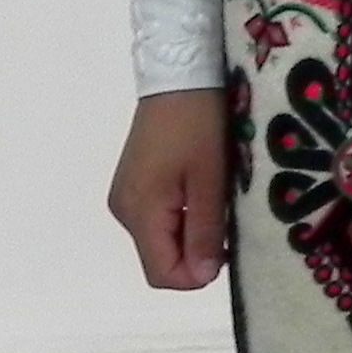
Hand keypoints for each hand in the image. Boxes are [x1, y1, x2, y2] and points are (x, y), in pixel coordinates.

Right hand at [109, 87, 233, 291]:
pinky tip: (199, 191)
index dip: (196, 275)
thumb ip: (206, 232)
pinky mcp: (132, 183)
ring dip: (190, 233)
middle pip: (159, 258)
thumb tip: (202, 278)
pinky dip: (180, 216)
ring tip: (215, 201)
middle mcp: (124, 211)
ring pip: (159, 239)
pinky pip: (156, 218)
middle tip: (226, 221)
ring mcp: (125, 196)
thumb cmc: (199, 124)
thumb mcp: (211, 179)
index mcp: (140, 212)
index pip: (161, 273)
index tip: (227, 250)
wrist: (178, 74)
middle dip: (195, 252)